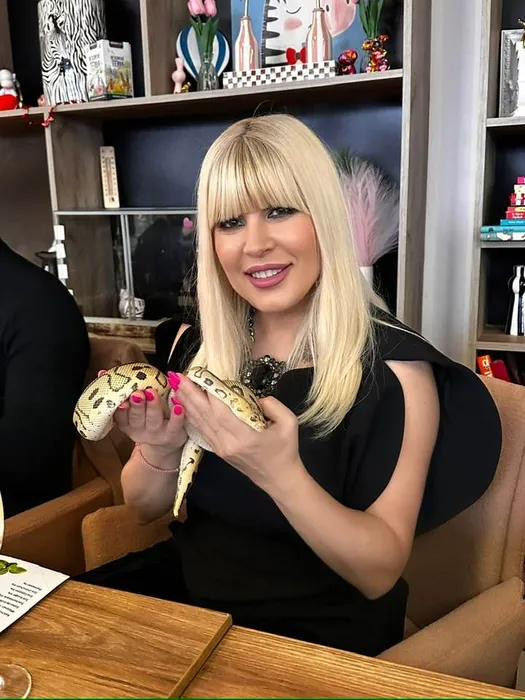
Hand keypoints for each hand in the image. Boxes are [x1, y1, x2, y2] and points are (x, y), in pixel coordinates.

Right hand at [97, 369, 186, 456]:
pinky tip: (178, 405)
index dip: (120, 410)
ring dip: (153, 406)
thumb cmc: (146, 419)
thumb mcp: (128, 411)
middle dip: (137, 405)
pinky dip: (177, 415)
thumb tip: (101, 373)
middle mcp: (140, 430)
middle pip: (137, 418)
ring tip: (153, 393)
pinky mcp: (172, 434)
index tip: (121, 401)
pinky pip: (175, 425)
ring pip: (154, 419)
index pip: (121, 417)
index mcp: (127, 424)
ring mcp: (156, 433)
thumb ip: (117, 392)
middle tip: (138, 393)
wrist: (165, 443)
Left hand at [174, 372, 304, 496]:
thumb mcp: (289, 423)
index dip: (210, 392)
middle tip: (178, 376)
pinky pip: (202, 430)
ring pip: (200, 422)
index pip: (222, 411)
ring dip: (187, 403)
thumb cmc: (286, 450)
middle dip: (190, 394)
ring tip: (177, 386)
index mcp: (245, 437)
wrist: (280, 479)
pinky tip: (184, 405)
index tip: (201, 374)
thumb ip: (273, 405)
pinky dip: (191, 416)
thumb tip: (257, 397)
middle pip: (205, 415)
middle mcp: (228, 443)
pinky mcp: (219, 451)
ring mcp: (221, 448)